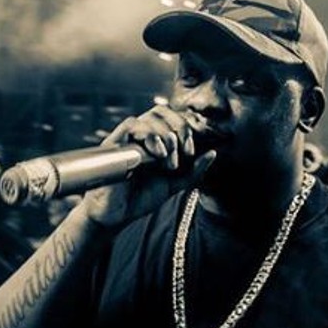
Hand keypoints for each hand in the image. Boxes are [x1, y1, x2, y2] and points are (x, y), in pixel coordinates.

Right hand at [83, 106, 215, 228]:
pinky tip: (156, 155)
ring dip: (165, 135)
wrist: (116, 216)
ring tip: (167, 160)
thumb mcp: (174, 184)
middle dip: (178, 130)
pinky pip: (131, 125)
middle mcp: (141, 136)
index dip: (185, 129)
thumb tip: (213, 153)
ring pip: (149, 117)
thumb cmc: (140, 199)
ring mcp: (128, 138)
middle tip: (181, 155)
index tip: (189, 152)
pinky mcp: (114, 144)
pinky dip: (149, 135)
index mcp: (156, 141)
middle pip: (162, 111)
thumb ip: (194, 171)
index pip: (172, 117)